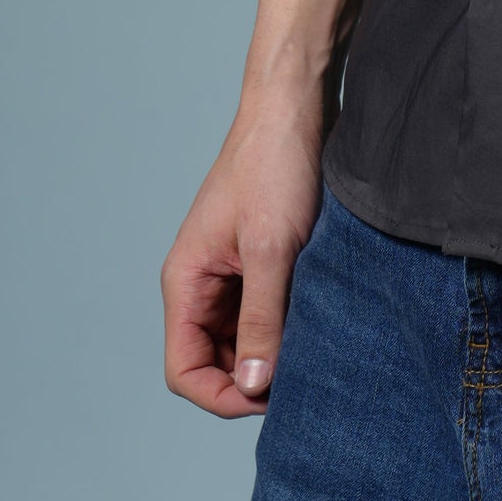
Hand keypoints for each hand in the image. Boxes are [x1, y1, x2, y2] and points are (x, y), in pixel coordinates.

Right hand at [161, 100, 323, 415]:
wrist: (297, 105)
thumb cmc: (275, 164)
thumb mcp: (271, 247)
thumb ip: (261, 318)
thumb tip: (254, 386)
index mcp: (186, 280)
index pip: (184, 370)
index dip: (223, 395)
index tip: (271, 395)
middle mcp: (201, 282)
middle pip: (214, 362)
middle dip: (252, 377)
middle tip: (302, 374)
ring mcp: (230, 272)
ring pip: (243, 339)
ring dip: (273, 350)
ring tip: (313, 343)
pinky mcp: (259, 260)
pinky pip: (265, 312)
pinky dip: (287, 324)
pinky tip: (317, 319)